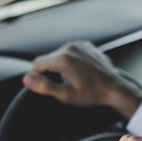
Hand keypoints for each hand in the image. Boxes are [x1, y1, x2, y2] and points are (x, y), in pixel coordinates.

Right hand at [22, 41, 141, 117]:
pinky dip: (74, 62)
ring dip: (64, 66)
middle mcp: (70, 47)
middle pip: (49, 59)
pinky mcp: (87, 46)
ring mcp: (80, 45)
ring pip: (60, 56)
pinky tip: (83, 73)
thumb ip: (44, 86)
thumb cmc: (91, 93)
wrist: (114, 89)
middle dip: (53, 72)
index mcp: (62, 58)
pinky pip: (73, 53)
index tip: (53, 85)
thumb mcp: (65, 95)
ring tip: (77, 79)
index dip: (41, 77)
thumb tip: (27, 79)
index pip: (37, 64)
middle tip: (68, 84)